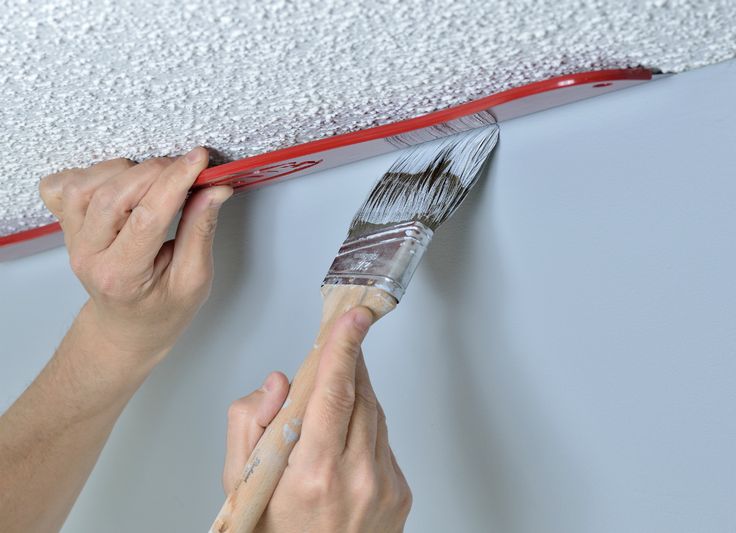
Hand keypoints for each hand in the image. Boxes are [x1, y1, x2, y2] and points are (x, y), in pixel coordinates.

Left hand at [38, 148, 231, 362]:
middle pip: (114, 194)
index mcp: (123, 275)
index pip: (149, 215)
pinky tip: (120, 183)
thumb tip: (214, 190)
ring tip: (156, 181)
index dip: (177, 180)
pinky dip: (93, 174)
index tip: (199, 160)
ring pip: (88, 184)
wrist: (127, 328)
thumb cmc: (161, 311)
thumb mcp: (194, 280)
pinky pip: (66, 185)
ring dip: (127, 171)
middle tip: (186, 170)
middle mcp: (89, 255)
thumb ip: (201, 231)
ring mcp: (72, 240)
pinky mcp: (67, 227)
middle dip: (156, 171)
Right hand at [223, 308, 411, 532]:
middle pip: (360, 396)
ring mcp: (384, 486)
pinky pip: (384, 441)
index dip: (344, 348)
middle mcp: (357, 479)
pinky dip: (366, 427)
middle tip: (341, 337)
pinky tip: (345, 436)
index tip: (353, 318)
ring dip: (356, 394)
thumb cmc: (272, 531)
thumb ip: (249, 422)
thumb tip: (281, 383)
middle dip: (349, 363)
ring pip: (375, 415)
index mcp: (314, 473)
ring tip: (334, 394)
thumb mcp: (239, 481)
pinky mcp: (400, 492)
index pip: (334, 394)